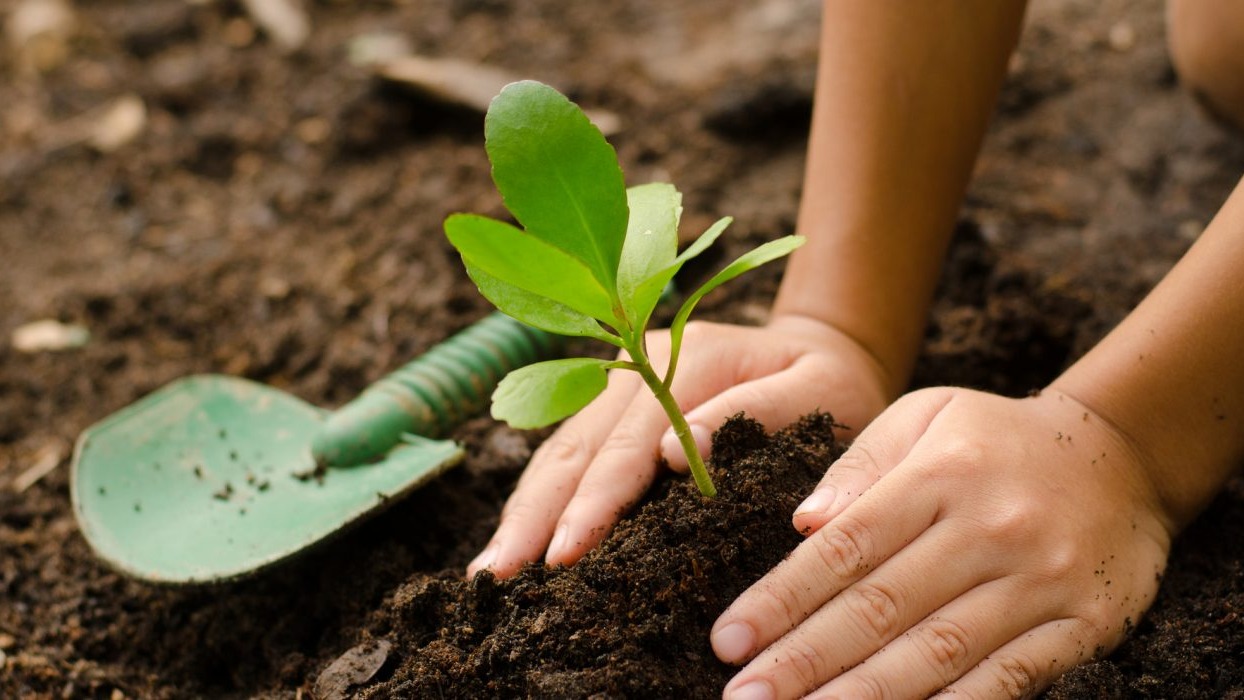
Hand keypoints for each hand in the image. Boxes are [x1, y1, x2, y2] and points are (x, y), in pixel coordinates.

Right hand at [466, 314, 891, 577]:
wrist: (822, 348)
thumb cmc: (830, 382)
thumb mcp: (819, 390)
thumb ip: (756, 412)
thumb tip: (675, 453)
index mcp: (687, 358)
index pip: (628, 442)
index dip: (594, 500)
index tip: (566, 553)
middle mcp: (637, 364)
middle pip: (575, 446)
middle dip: (534, 515)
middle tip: (498, 576)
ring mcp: (618, 381)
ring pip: (558, 450)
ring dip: (523, 511)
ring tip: (490, 570)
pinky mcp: (613, 405)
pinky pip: (566, 453)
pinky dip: (539, 497)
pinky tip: (517, 537)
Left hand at [712, 387, 1174, 698]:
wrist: (1124, 455)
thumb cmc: (996, 438)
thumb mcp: (926, 414)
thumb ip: (861, 464)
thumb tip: (803, 523)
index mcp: (939, 476)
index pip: (845, 548)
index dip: (781, 599)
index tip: (728, 640)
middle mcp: (988, 530)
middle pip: (880, 608)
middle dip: (804, 660)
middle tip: (745, 698)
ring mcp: (1039, 582)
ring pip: (936, 652)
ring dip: (861, 696)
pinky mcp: (1083, 625)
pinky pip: (1008, 680)